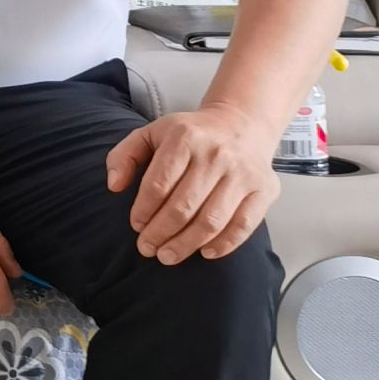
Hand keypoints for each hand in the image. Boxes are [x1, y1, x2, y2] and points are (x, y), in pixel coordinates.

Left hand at [107, 108, 280, 264]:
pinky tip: (204, 252)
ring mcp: (243, 173)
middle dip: (160, 233)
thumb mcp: (151, 133)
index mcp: (184, 138)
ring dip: (186, 244)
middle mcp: (216, 155)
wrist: (241, 124)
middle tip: (148, 249)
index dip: (143, 211)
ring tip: (168, 255)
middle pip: (183, 206)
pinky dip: (224, 245)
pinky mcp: (264, 189)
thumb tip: (114, 186)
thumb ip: (124, 156)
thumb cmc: (189, 135)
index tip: (136, 226)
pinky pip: (243, 225)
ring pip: (211, 220)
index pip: (158, 184)